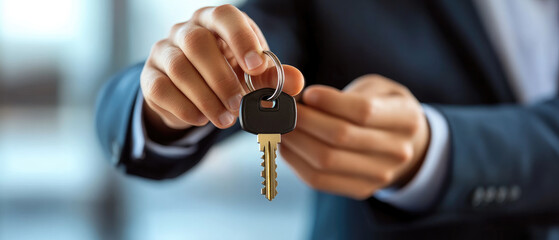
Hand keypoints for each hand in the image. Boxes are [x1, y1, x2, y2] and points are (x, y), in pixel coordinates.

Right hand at [140, 4, 304, 137]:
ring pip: (179, 69)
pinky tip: (202, 120)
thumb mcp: (253, 73)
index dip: (240, 38)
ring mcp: (164, 52)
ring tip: (226, 119)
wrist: (192, 93)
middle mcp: (185, 30)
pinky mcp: (150, 77)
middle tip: (239, 105)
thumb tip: (297, 83)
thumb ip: (275, 76)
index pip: (225, 16)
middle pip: (197, 43)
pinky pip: (161, 89)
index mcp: (215, 21)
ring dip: (206, 98)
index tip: (256, 66)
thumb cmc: (228, 73)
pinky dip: (185, 108)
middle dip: (222, 78)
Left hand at [280, 75, 429, 199]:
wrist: (406, 145)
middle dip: (305, 121)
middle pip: (341, 137)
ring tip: (282, 125)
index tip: (308, 93)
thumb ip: (347, 93)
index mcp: (406, 118)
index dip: (330, 102)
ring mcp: (380, 174)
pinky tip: (286, 146)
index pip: (363, 111)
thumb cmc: (383, 108)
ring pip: (326, 161)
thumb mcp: (377, 89)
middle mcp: (398, 150)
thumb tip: (305, 99)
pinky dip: (296, 162)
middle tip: (285, 109)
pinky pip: (319, 180)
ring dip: (295, 141)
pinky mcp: (360, 190)